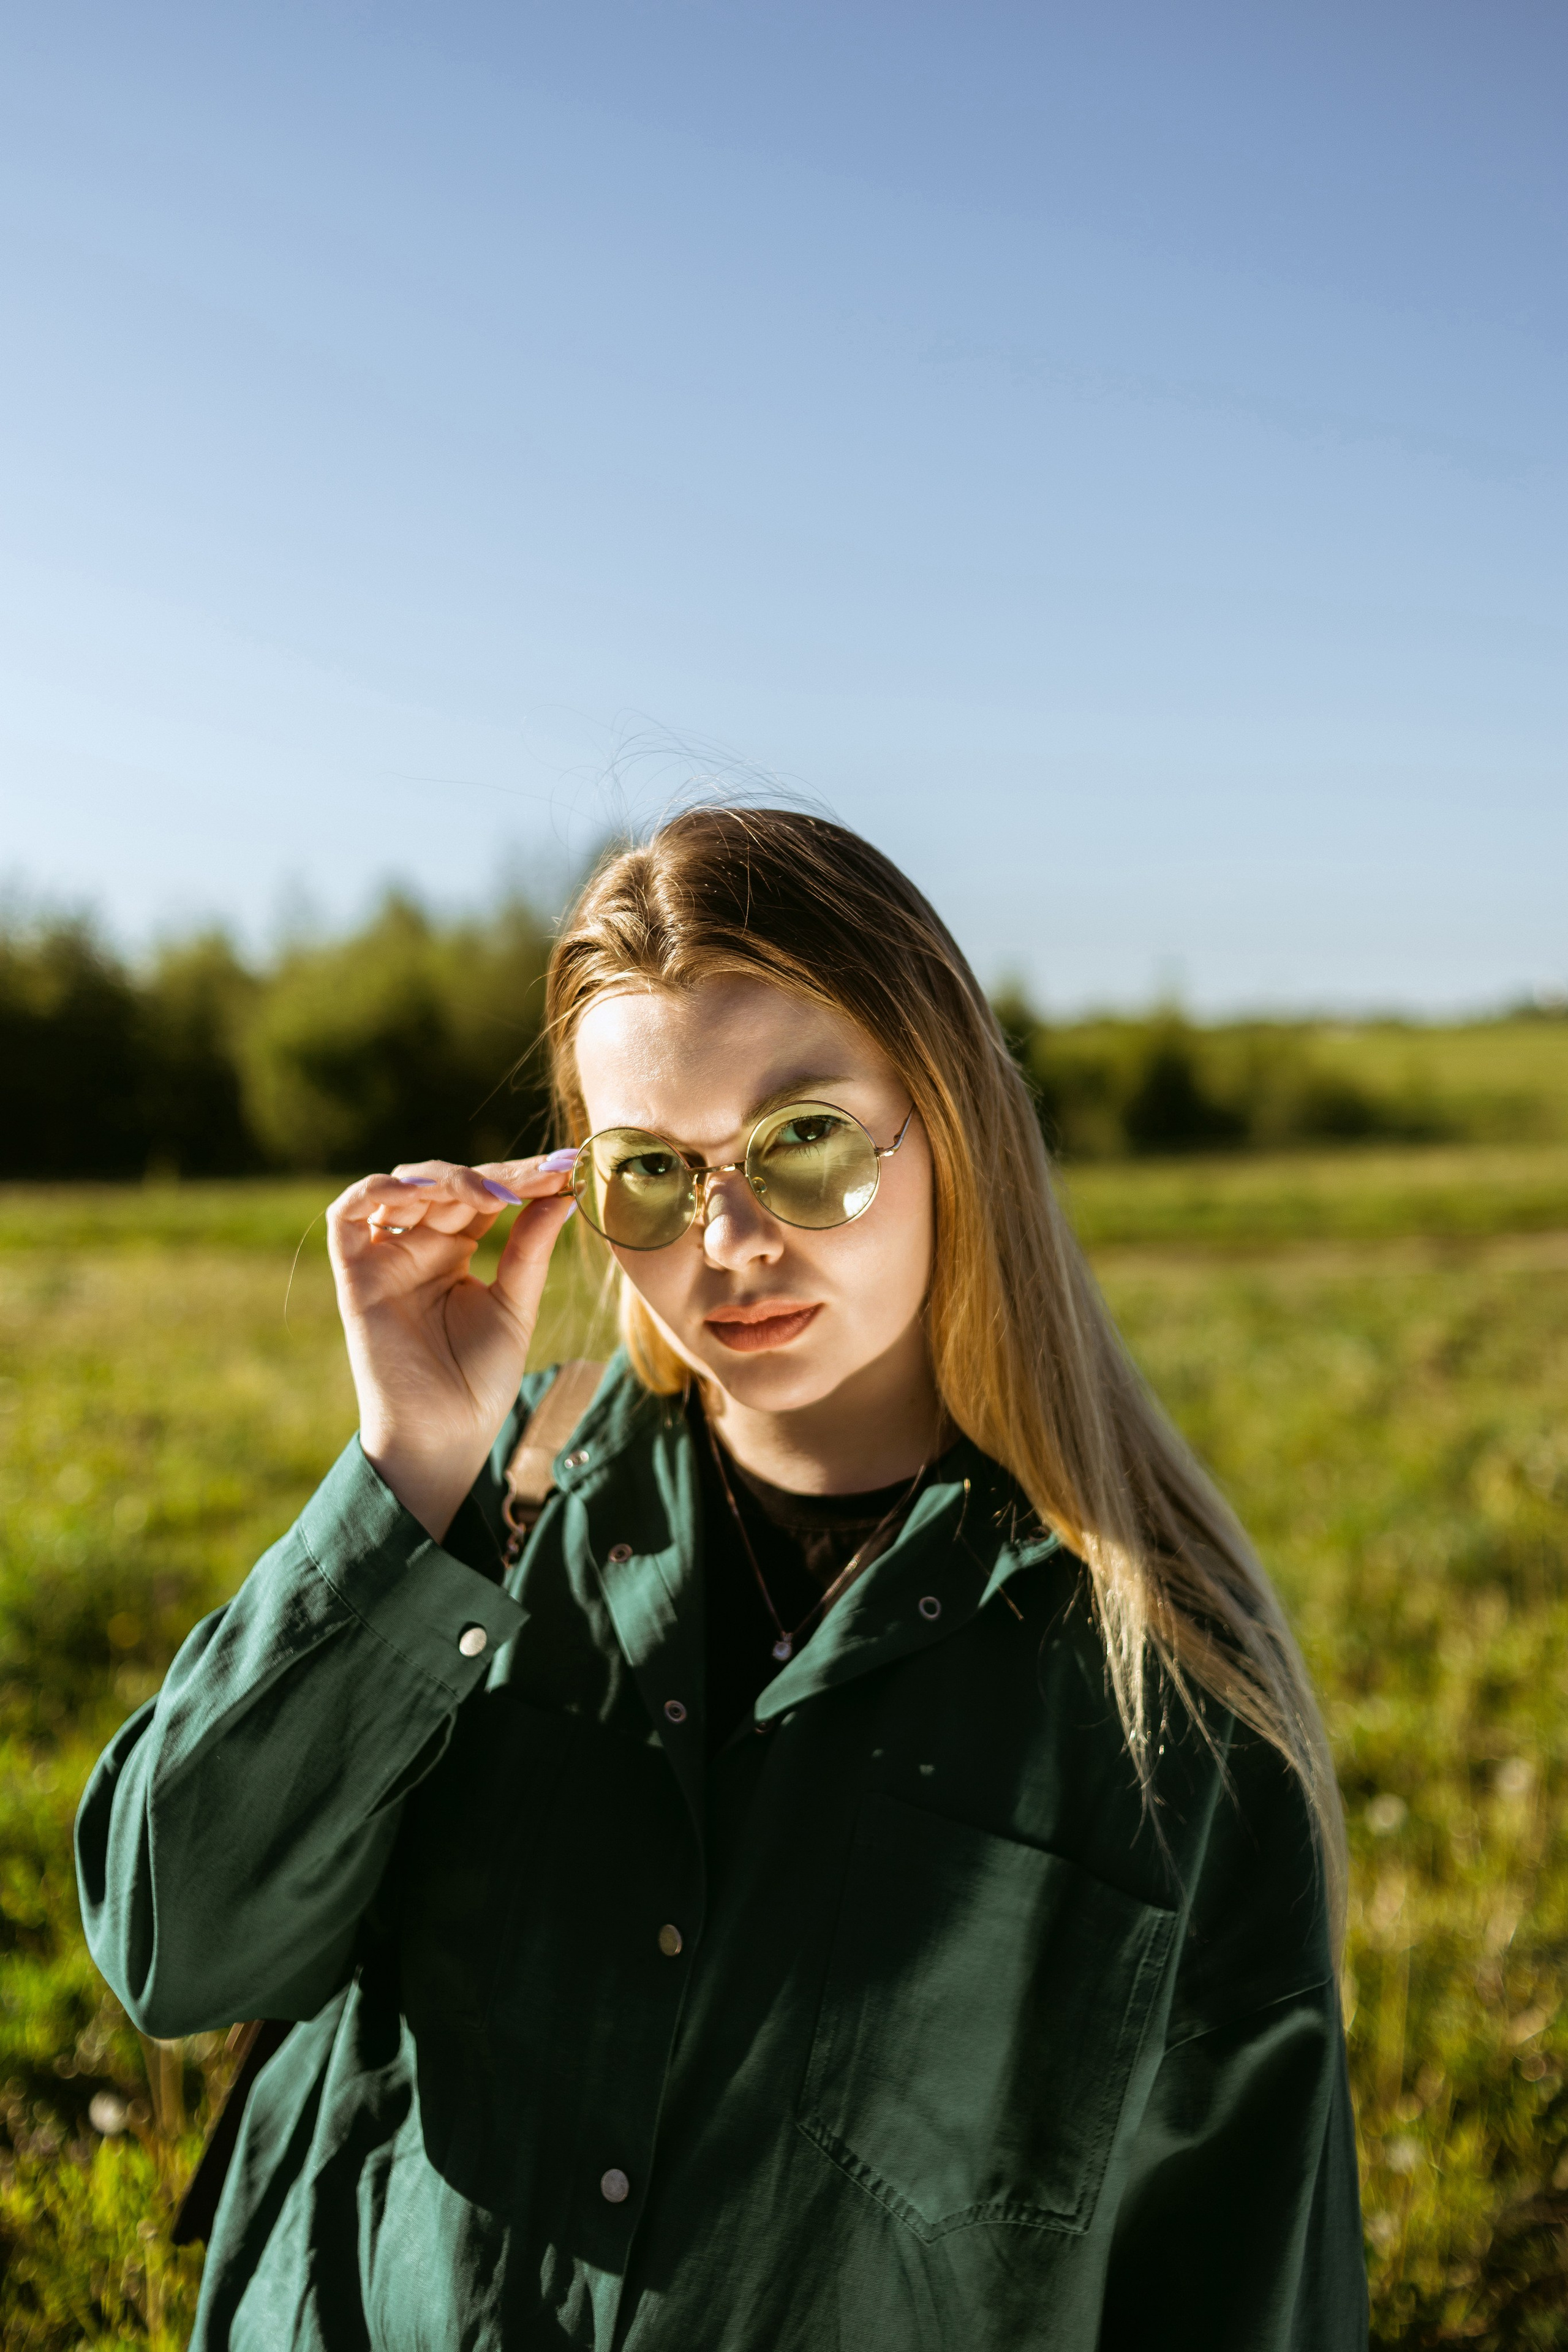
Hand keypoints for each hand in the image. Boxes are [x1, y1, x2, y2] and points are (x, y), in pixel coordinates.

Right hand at [326, 1151, 579, 1539]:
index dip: (520, 1178)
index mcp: (455, 1250)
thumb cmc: (480, 1380)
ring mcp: (384, 1258)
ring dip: (443, 1179)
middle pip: (447, 1185)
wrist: (446, 1435)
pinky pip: (345, 1216)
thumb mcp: (515, 1305)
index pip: (484, 1195)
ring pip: (401, 1188)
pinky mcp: (354, 1276)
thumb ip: (530, 1248)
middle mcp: (417, 1247)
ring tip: (491, 1192)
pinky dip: (376, 1192)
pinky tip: (421, 1192)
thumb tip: (563, 1192)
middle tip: (540, 1173)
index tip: (565, 1166)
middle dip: (494, 1175)